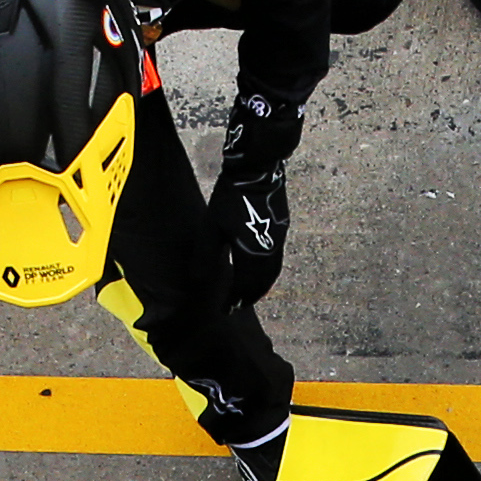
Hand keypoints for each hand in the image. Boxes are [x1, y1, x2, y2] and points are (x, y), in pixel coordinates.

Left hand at [210, 167, 288, 306]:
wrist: (257, 171)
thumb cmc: (230, 198)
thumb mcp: (211, 228)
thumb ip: (205, 257)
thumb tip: (198, 282)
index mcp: (251, 254)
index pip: (244, 287)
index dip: (234, 300)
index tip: (225, 310)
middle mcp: (269, 252)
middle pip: (261, 284)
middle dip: (249, 297)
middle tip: (237, 305)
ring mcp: (278, 241)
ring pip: (271, 273)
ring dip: (260, 286)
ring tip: (249, 293)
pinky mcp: (282, 230)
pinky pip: (276, 260)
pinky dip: (267, 273)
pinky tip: (259, 270)